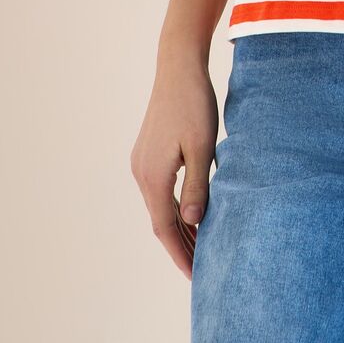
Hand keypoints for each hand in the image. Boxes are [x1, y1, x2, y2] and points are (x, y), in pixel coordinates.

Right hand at [130, 54, 218, 280]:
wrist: (178, 67)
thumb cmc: (195, 103)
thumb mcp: (202, 145)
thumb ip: (198, 185)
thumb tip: (192, 223)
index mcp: (154, 176)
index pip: (166, 228)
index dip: (181, 253)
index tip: (196, 275)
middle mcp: (141, 173)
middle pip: (160, 221)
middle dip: (180, 246)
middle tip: (201, 268)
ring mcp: (141, 163)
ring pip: (159, 207)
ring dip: (177, 228)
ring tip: (198, 247)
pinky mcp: (146, 153)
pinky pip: (159, 191)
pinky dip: (173, 207)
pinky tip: (189, 212)